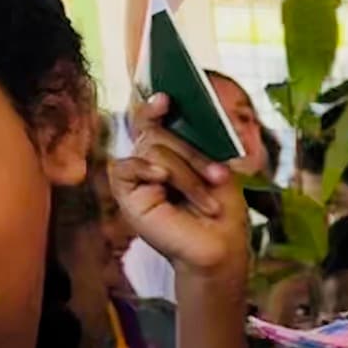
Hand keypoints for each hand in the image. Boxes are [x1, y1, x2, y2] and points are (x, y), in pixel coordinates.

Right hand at [112, 96, 248, 281]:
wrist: (221, 249)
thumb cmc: (222, 214)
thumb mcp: (217, 170)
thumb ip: (200, 143)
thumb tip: (189, 116)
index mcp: (171, 154)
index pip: (154, 122)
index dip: (154, 108)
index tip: (166, 98)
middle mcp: (151, 162)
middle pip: (159, 134)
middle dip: (192, 155)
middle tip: (218, 178)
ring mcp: (138, 178)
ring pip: (152, 150)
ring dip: (186, 175)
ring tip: (207, 202)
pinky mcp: (127, 195)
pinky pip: (125, 167)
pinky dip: (145, 169)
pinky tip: (160, 178)